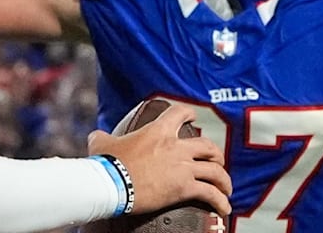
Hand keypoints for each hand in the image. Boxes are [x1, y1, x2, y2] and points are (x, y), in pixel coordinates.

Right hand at [87, 103, 232, 215]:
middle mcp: (175, 146)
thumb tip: (96, 136)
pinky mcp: (184, 187)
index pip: (180, 114)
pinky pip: (210, 193)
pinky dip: (220, 201)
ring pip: (215, 170)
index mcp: (158, 131)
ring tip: (226, 189)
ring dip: (224, 180)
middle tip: (216, 161)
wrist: (111, 184)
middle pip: (207, 146)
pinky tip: (224, 207)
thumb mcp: (102, 143)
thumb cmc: (106, 164)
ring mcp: (182, 167)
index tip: (193, 118)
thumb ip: (102, 137)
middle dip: (215, 154)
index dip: (189, 114)